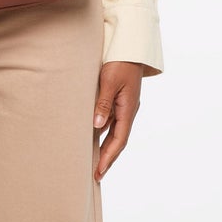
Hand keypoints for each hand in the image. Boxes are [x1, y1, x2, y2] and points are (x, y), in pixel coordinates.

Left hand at [92, 62, 143, 180]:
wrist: (130, 46)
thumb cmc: (119, 62)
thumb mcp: (109, 82)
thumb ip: (103, 104)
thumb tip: (97, 126)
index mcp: (128, 109)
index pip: (119, 140)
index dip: (108, 158)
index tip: (98, 172)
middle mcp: (128, 111)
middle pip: (117, 141)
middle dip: (107, 159)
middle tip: (96, 175)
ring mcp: (123, 106)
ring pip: (114, 132)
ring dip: (104, 147)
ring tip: (92, 161)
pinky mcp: (118, 100)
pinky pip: (110, 121)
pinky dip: (101, 132)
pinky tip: (91, 138)